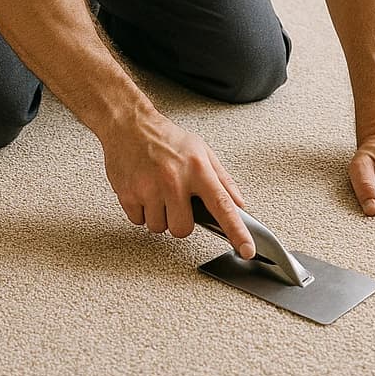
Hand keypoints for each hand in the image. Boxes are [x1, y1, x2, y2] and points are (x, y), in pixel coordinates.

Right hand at [101, 111, 255, 258]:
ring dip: (159, 216)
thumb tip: (239, 204)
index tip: (246, 249)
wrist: (129, 125)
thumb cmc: (167, 138)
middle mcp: (173, 179)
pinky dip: (141, 211)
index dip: (237, 230)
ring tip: (157, 191)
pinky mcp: (128, 193)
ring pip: (159, 228)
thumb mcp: (201, 150)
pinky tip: (142, 191)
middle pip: (183, 229)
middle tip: (175, 200)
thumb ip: (222, 179)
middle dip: (180, 220)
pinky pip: (138, 221)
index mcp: (197, 168)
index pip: (222, 205)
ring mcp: (149, 187)